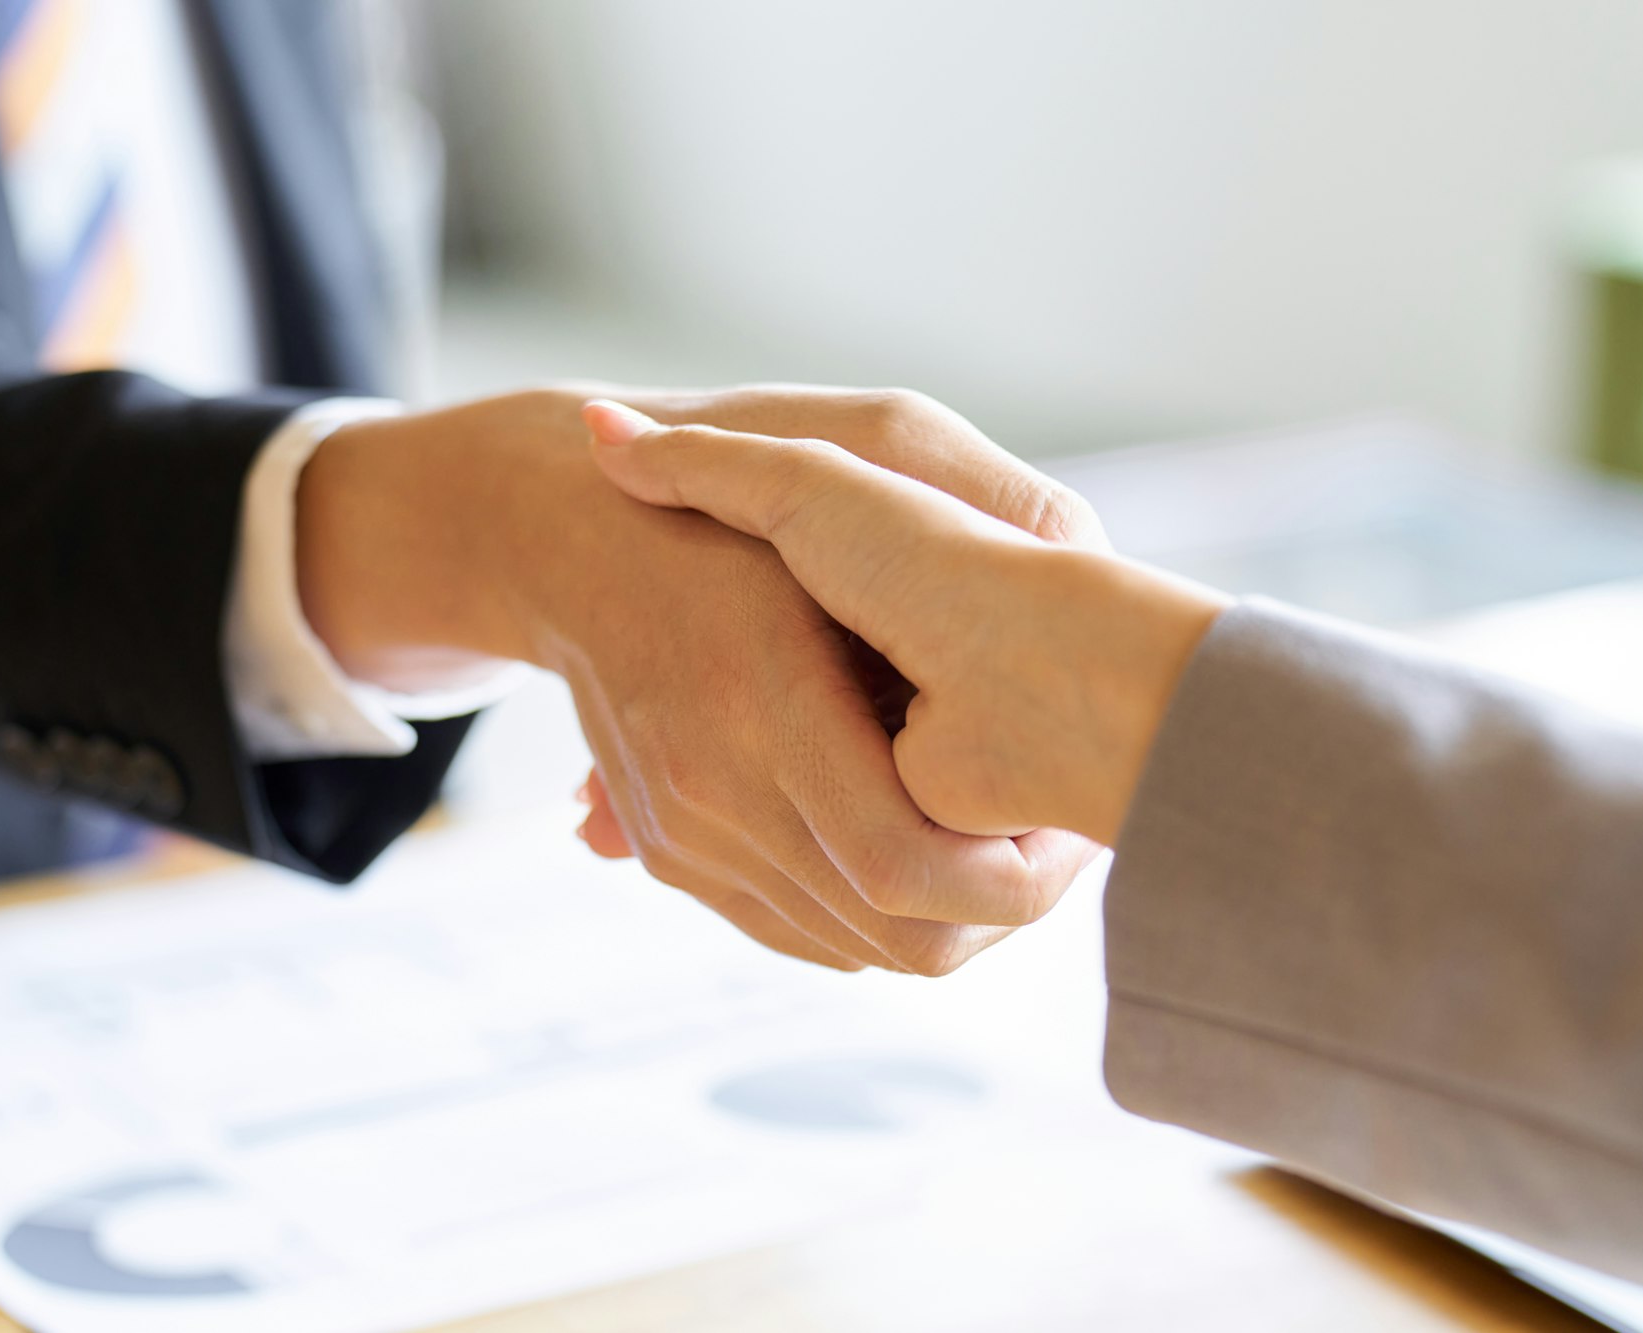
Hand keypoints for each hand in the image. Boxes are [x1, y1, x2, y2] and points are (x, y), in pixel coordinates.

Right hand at [294, 385, 1103, 972]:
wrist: (571, 546)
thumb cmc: (724, 508)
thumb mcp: (829, 482)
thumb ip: (952, 500)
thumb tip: (1071, 548)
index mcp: (766, 699)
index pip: (896, 863)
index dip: (1003, 871)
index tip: (1063, 827)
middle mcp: (712, 786)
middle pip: (894, 928)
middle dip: (997, 902)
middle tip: (1060, 848)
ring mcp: (688, 834)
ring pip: (859, 945)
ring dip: (948, 914)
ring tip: (1014, 848)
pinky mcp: (679, 860)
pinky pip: (802, 936)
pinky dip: (875, 920)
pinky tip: (933, 862)